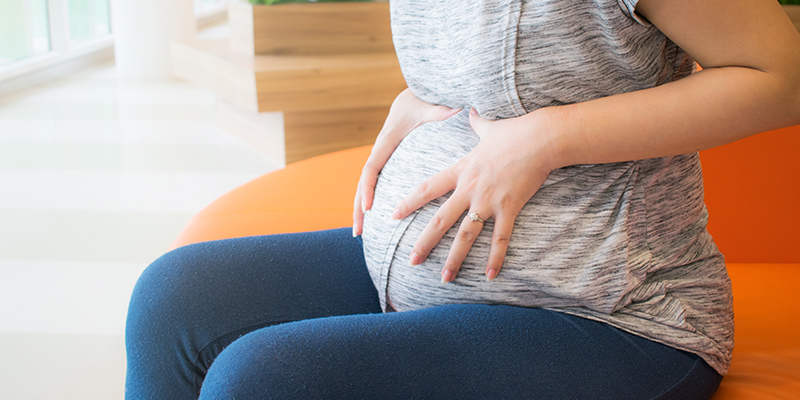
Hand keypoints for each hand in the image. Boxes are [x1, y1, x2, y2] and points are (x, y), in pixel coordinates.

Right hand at [353, 89, 459, 235]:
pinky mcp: (388, 162)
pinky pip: (376, 184)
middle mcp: (380, 151)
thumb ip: (441, 110)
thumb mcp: (431, 105)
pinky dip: (370, 202)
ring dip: (360, 210)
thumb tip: (455, 109)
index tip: (370, 207)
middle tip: (358, 231)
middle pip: (363, 183)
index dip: (368, 188)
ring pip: (365, 186)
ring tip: (359, 234)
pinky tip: (372, 221)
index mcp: (387, 140)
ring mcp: (383, 157)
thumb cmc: (422, 100)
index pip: (372, 168)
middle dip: (359, 207)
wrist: (415, 95)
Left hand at [391, 107, 557, 282]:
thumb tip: (471, 111)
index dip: (409, 203)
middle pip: (440, 220)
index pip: (427, 188)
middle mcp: (470, 189)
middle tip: (411, 261)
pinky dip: (495, 258)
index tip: (393, 215)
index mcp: (461, 170)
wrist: (540, 139)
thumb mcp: (489, 127)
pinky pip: (500, 238)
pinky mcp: (509, 208)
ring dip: (454, 259)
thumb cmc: (515, 131)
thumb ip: (476, 123)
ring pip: (465, 235)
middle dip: (424, 242)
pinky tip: (489, 276)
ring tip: (444, 278)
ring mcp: (488, 201)